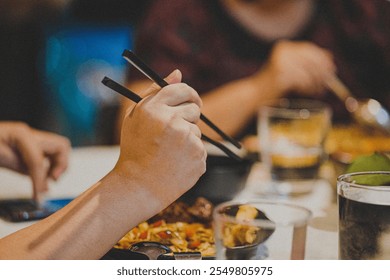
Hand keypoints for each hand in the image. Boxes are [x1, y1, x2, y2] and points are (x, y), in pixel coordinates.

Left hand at [0, 122, 70, 199]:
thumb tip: (36, 183)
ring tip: (46, 182)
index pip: (38, 160)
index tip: (37, 196)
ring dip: (58, 167)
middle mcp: (29, 135)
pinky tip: (39, 180)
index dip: (39, 179)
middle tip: (51, 180)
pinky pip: (47, 158)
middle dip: (61, 165)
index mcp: (21, 135)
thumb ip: (13, 164)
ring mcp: (29, 141)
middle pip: (61, 146)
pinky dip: (48, 169)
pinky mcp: (26, 150)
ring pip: (58, 151)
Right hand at [115, 70, 206, 201]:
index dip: (189, 94)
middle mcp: (172, 121)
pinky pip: (200, 149)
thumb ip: (156, 92)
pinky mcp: (199, 157)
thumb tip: (178, 73)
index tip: (192, 100)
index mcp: (154, 109)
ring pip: (197, 131)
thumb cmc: (135, 150)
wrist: (139, 186)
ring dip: (188, 138)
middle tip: (173, 133)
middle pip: (194, 109)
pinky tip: (176, 163)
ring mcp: (188, 140)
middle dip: (187, 118)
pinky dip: (192, 155)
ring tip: (169, 153)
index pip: (182, 89)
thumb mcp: (136, 117)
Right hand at [260, 40, 335, 96]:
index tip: (332, 68)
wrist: (254, 94)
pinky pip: (303, 81)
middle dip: (322, 73)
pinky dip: (308, 88)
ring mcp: (281, 63)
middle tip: (328, 83)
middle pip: (311, 60)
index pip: (308, 49)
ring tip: (317, 91)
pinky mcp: (282, 76)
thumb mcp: (289, 68)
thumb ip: (305, 61)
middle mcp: (282, 52)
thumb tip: (329, 56)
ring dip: (316, 83)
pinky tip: (308, 93)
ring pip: (309, 72)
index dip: (322, 58)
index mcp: (284, 46)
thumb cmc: (272, 83)